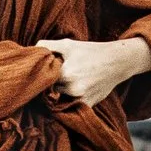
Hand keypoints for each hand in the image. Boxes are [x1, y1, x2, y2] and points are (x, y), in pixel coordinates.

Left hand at [36, 36, 150, 108]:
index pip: (44, 81)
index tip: (44, 74)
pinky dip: (69, 100)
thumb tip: (32, 50)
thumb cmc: (90, 51)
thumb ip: (47, 45)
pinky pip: (71, 106)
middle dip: (51, 86)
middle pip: (51, 91)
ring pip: (60, 99)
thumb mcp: (68, 44)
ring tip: (66, 83)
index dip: (42, 78)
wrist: (117, 62)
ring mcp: (81, 99)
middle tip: (55, 78)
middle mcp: (73, 89)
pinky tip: (73, 90)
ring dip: (60, 94)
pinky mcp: (88, 105)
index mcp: (65, 74)